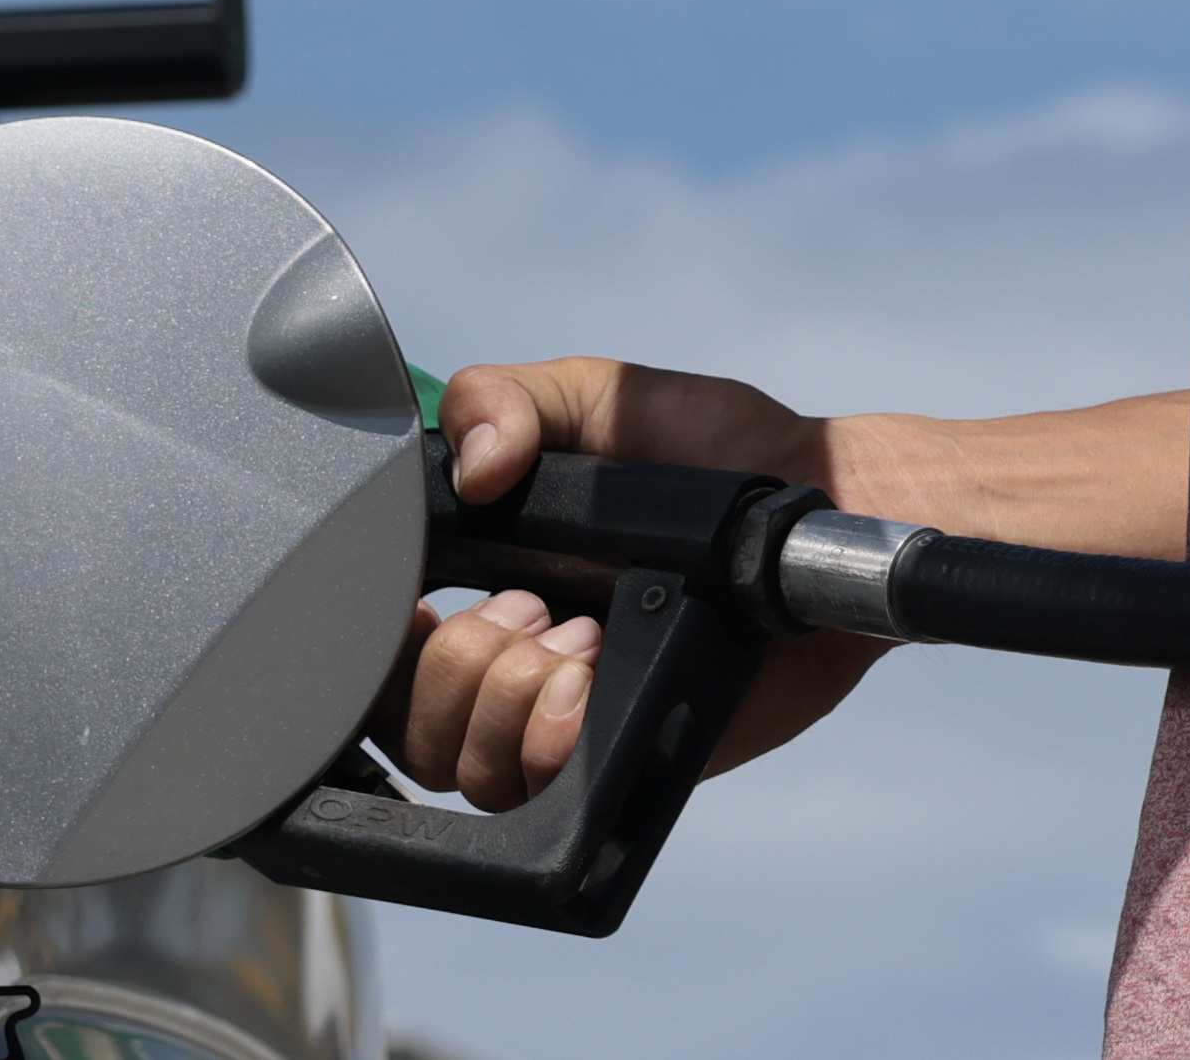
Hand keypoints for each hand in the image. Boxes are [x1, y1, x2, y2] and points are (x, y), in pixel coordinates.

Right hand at [373, 359, 898, 808]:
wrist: (817, 502)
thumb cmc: (715, 450)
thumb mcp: (595, 396)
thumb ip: (504, 398)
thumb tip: (467, 467)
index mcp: (490, 583)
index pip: (383, 653)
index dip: (373, 642)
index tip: (410, 600)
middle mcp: (521, 660)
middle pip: (408, 727)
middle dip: (447, 664)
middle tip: (528, 605)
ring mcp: (571, 718)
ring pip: (463, 769)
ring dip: (502, 696)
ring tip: (578, 635)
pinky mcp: (626, 756)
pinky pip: (541, 794)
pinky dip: (545, 737)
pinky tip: (593, 677)